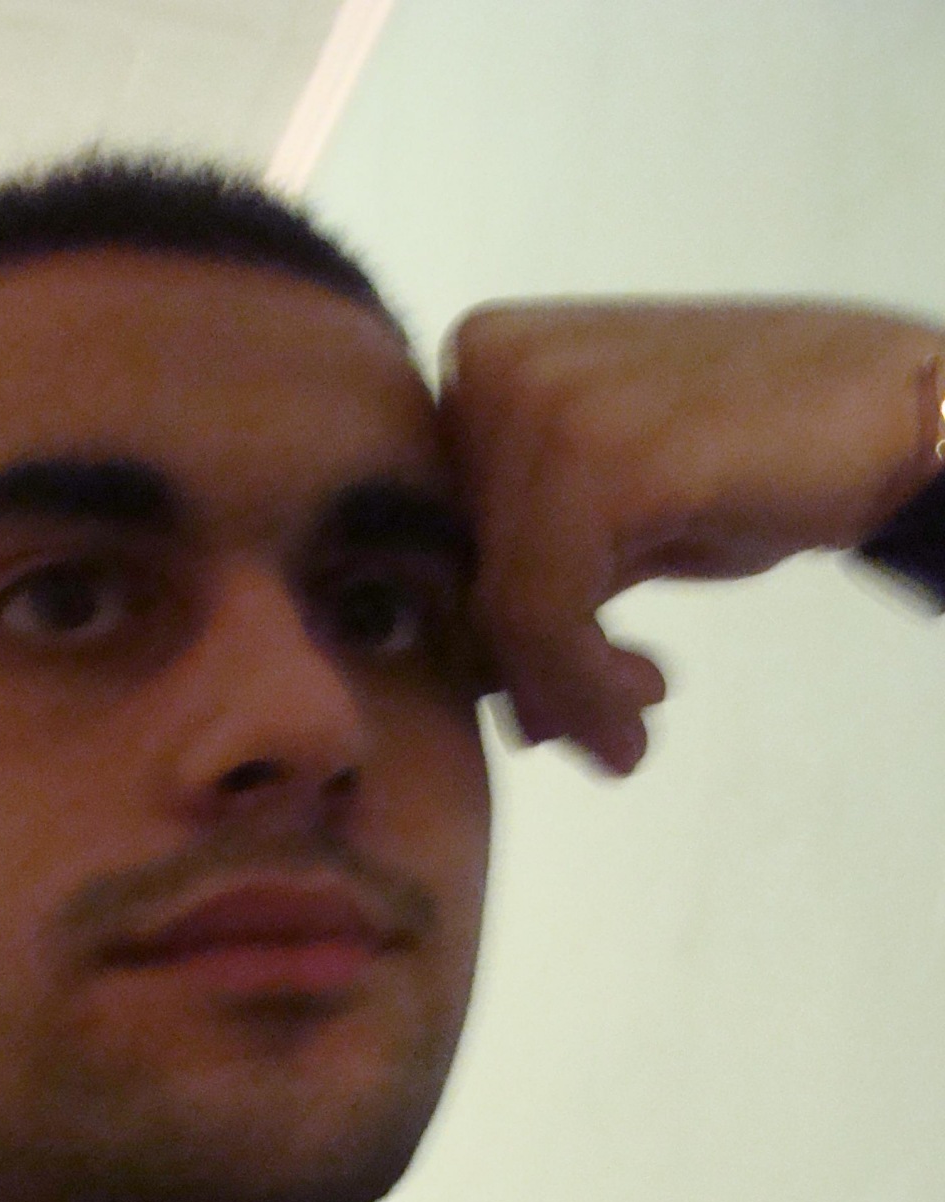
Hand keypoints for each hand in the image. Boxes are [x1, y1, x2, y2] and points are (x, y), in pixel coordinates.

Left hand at [437, 299, 944, 773]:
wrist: (889, 416)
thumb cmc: (744, 467)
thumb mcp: (608, 528)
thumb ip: (531, 584)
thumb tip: (481, 692)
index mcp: (478, 358)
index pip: (430, 534)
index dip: (482, 637)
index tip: (554, 700)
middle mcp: (488, 361)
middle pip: (455, 572)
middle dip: (523, 673)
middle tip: (607, 724)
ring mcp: (539, 399)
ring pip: (497, 605)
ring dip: (562, 692)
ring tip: (630, 725)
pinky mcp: (597, 455)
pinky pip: (545, 613)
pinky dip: (585, 684)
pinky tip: (643, 705)